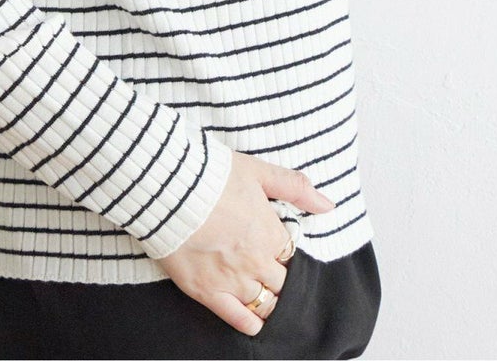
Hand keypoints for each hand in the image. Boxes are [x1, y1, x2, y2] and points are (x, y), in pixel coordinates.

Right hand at [154, 150, 335, 335]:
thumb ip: (294, 188)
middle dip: (279, 277)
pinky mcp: (207, 292)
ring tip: (265, 295)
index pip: (290, 255)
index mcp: (270, 233)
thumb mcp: (258, 171)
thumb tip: (328, 205)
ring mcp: (233, 281)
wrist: (169, 188)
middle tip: (270, 271)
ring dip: (269, 301)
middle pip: (281, 282)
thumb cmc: (212, 175)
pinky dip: (252, 324)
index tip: (275, 247)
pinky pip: (239, 320)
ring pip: (266, 304)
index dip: (284, 252)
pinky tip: (255, 322)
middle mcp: (256, 262)